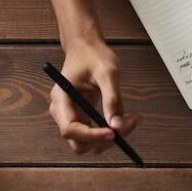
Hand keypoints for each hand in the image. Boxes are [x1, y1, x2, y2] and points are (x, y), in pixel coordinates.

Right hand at [49, 38, 139, 153]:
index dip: (91, 135)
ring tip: (130, 120)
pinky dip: (110, 132)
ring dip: (109, 139)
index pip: (70, 129)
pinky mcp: (82, 117)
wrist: (86, 47)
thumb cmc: (93, 55)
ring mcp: (71, 116)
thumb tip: (118, 126)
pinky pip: (94, 134)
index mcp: (61, 99)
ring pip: (88, 143)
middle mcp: (62, 112)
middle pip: (78, 142)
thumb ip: (112, 100)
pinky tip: (125, 119)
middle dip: (102, 140)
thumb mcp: (108, 74)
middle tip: (126, 126)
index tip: (113, 133)